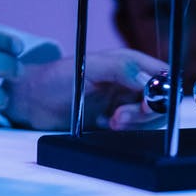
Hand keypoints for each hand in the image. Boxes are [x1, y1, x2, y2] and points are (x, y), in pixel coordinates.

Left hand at [2, 48, 166, 131]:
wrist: (32, 100)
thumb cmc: (56, 77)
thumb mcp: (89, 67)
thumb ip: (121, 69)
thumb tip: (148, 80)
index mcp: (129, 63)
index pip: (163, 76)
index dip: (162, 91)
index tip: (145, 103)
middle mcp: (131, 82)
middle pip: (161, 101)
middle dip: (144, 113)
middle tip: (118, 117)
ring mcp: (124, 102)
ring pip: (149, 118)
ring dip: (133, 124)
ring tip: (109, 122)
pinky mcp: (116, 121)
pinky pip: (135, 130)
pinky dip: (125, 132)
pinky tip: (104, 126)